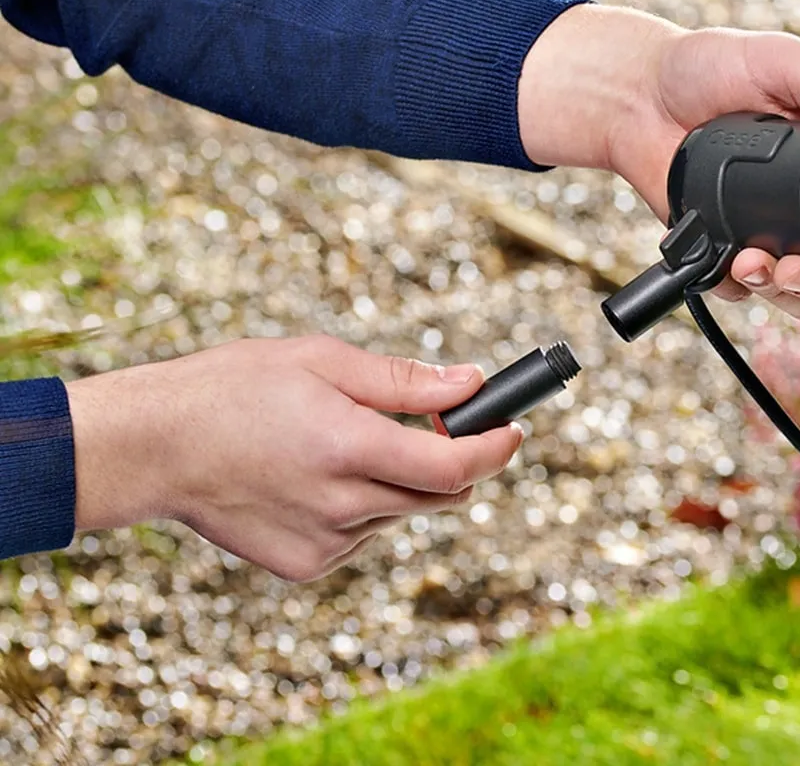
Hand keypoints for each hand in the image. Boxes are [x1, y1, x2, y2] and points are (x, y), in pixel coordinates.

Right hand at [67, 336, 521, 581]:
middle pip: (441, 496)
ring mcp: (326, 543)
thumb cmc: (235, 388)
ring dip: (402, 480)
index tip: (514, 430)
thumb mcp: (323, 362)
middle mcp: (343, 504)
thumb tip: (471, 383)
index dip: (496, 448)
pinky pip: (364, 533)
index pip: (455, 466)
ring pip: (402, 512)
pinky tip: (320, 475)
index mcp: (350, 447)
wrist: (158, 446)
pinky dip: (365, 505)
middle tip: (438, 425)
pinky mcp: (307, 565)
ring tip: (350, 441)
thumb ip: (404, 380)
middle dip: (456, 462)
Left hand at [519, 4, 799, 320]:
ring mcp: (760, 228)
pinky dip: (730, 287)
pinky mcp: (716, 243)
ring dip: (780, 294)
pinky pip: (733, 287)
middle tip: (790, 268)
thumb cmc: (709, 66)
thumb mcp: (777, 61)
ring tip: (749, 265)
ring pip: (790, 292)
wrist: (637, 92)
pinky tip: (721, 262)